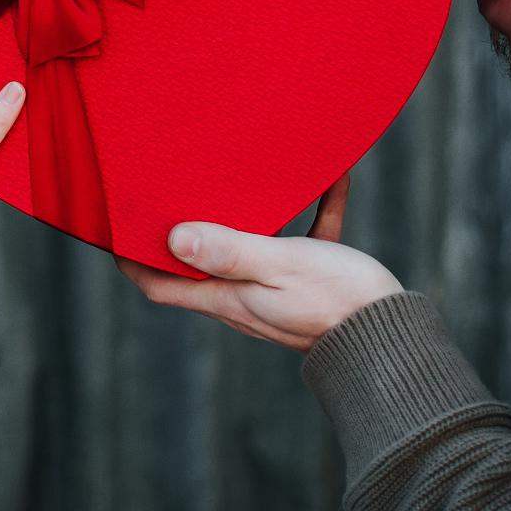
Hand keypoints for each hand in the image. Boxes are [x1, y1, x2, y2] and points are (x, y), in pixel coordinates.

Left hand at [115, 175, 403, 350]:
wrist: (398, 338)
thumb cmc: (337, 302)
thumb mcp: (278, 266)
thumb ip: (230, 251)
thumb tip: (172, 237)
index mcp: (229, 297)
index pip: (160, 286)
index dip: (131, 263)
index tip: (113, 231)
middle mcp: (245, 296)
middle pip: (198, 263)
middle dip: (181, 230)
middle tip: (168, 186)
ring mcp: (279, 290)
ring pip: (251, 246)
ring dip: (245, 214)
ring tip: (239, 172)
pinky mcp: (316, 280)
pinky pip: (306, 238)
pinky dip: (312, 210)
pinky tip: (329, 179)